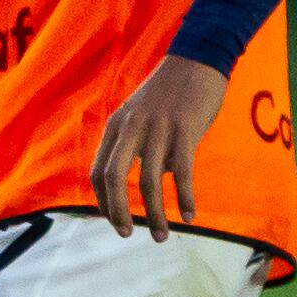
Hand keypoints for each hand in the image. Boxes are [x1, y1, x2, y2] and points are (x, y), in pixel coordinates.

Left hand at [90, 54, 227, 240]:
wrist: (198, 59)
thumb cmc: (171, 92)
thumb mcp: (141, 115)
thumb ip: (137, 146)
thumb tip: (153, 182)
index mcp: (117, 126)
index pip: (98, 172)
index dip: (103, 202)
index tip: (116, 222)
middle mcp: (132, 128)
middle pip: (113, 179)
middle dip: (118, 213)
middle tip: (127, 235)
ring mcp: (158, 129)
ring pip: (149, 182)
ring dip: (154, 215)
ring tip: (160, 236)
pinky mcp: (185, 130)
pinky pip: (182, 173)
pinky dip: (185, 199)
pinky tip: (189, 216)